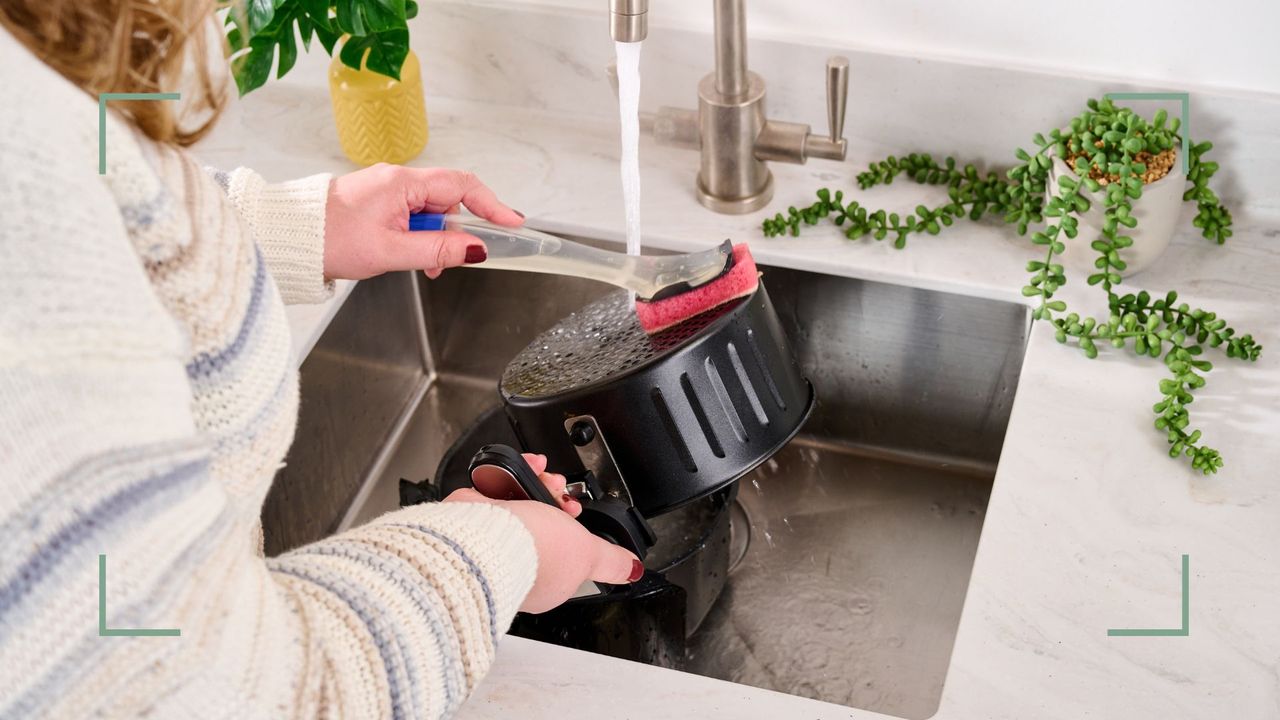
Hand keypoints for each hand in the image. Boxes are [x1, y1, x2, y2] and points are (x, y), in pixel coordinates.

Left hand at [323, 164, 523, 279]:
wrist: (287, 238)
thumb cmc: (328, 239)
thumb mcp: (390, 251)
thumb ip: (437, 251)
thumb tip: (475, 249)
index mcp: (401, 183)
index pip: (461, 186)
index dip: (491, 204)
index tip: (512, 222)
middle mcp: (396, 180)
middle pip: (447, 201)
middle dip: (452, 233)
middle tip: (443, 263)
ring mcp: (386, 190)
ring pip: (429, 212)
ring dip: (431, 239)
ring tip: (416, 265)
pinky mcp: (377, 202)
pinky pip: (410, 216)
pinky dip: (416, 237)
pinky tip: (403, 255)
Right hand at [443, 453, 642, 612]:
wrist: (488, 535)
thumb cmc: (533, 554)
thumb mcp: (588, 555)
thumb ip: (610, 562)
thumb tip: (633, 571)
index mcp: (546, 577)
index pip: (564, 551)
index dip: (573, 528)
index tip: (576, 513)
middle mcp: (518, 559)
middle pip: (543, 521)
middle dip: (556, 498)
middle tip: (560, 492)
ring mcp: (495, 537)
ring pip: (522, 502)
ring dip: (537, 481)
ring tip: (544, 475)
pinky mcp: (476, 516)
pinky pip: (498, 489)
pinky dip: (511, 474)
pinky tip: (524, 469)